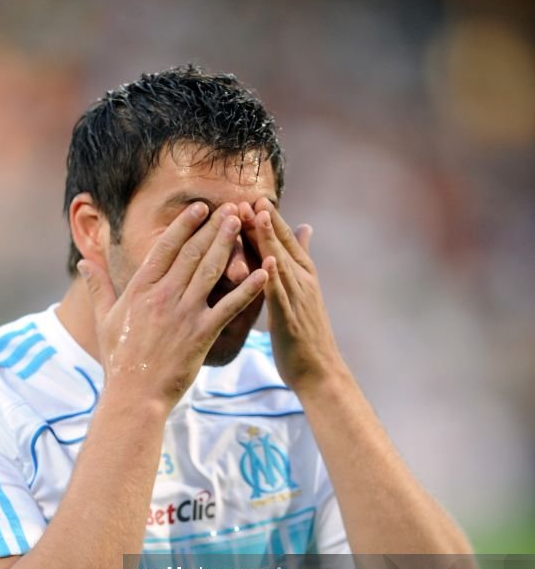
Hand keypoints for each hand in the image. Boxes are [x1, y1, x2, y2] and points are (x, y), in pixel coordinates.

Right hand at [79, 202, 268, 409]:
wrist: (134, 395)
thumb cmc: (118, 360)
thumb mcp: (104, 319)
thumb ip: (98, 287)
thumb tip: (84, 262)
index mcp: (140, 289)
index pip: (165, 248)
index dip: (184, 225)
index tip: (200, 208)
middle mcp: (163, 296)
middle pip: (192, 252)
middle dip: (212, 227)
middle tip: (231, 207)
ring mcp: (184, 313)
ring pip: (210, 270)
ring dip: (228, 244)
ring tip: (243, 223)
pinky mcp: (202, 333)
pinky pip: (230, 306)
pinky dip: (249, 288)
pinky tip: (265, 272)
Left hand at [244, 198, 344, 395]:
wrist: (320, 372)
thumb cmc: (306, 336)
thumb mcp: (303, 293)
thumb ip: (300, 259)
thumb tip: (304, 228)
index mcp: (302, 276)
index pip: (283, 240)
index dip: (269, 219)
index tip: (253, 198)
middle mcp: (302, 282)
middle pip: (281, 245)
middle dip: (264, 220)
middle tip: (248, 196)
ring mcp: (298, 299)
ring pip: (280, 262)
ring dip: (268, 238)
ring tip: (255, 214)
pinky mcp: (290, 318)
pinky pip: (280, 294)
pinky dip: (274, 276)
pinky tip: (265, 260)